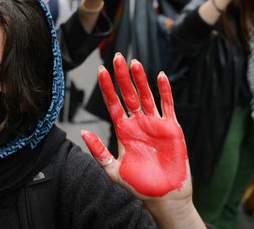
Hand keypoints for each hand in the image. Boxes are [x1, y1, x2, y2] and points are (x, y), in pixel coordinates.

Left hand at [82, 53, 189, 199]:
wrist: (164, 197)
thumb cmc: (138, 186)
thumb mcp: (113, 170)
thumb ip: (98, 151)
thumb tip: (82, 132)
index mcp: (123, 130)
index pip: (113, 103)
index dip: (107, 87)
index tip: (100, 70)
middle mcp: (138, 123)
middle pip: (129, 94)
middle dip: (122, 76)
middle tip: (116, 56)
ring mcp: (155, 124)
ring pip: (147, 95)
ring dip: (141, 79)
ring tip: (134, 62)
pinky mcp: (171, 128)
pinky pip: (168, 105)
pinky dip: (165, 91)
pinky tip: (160, 76)